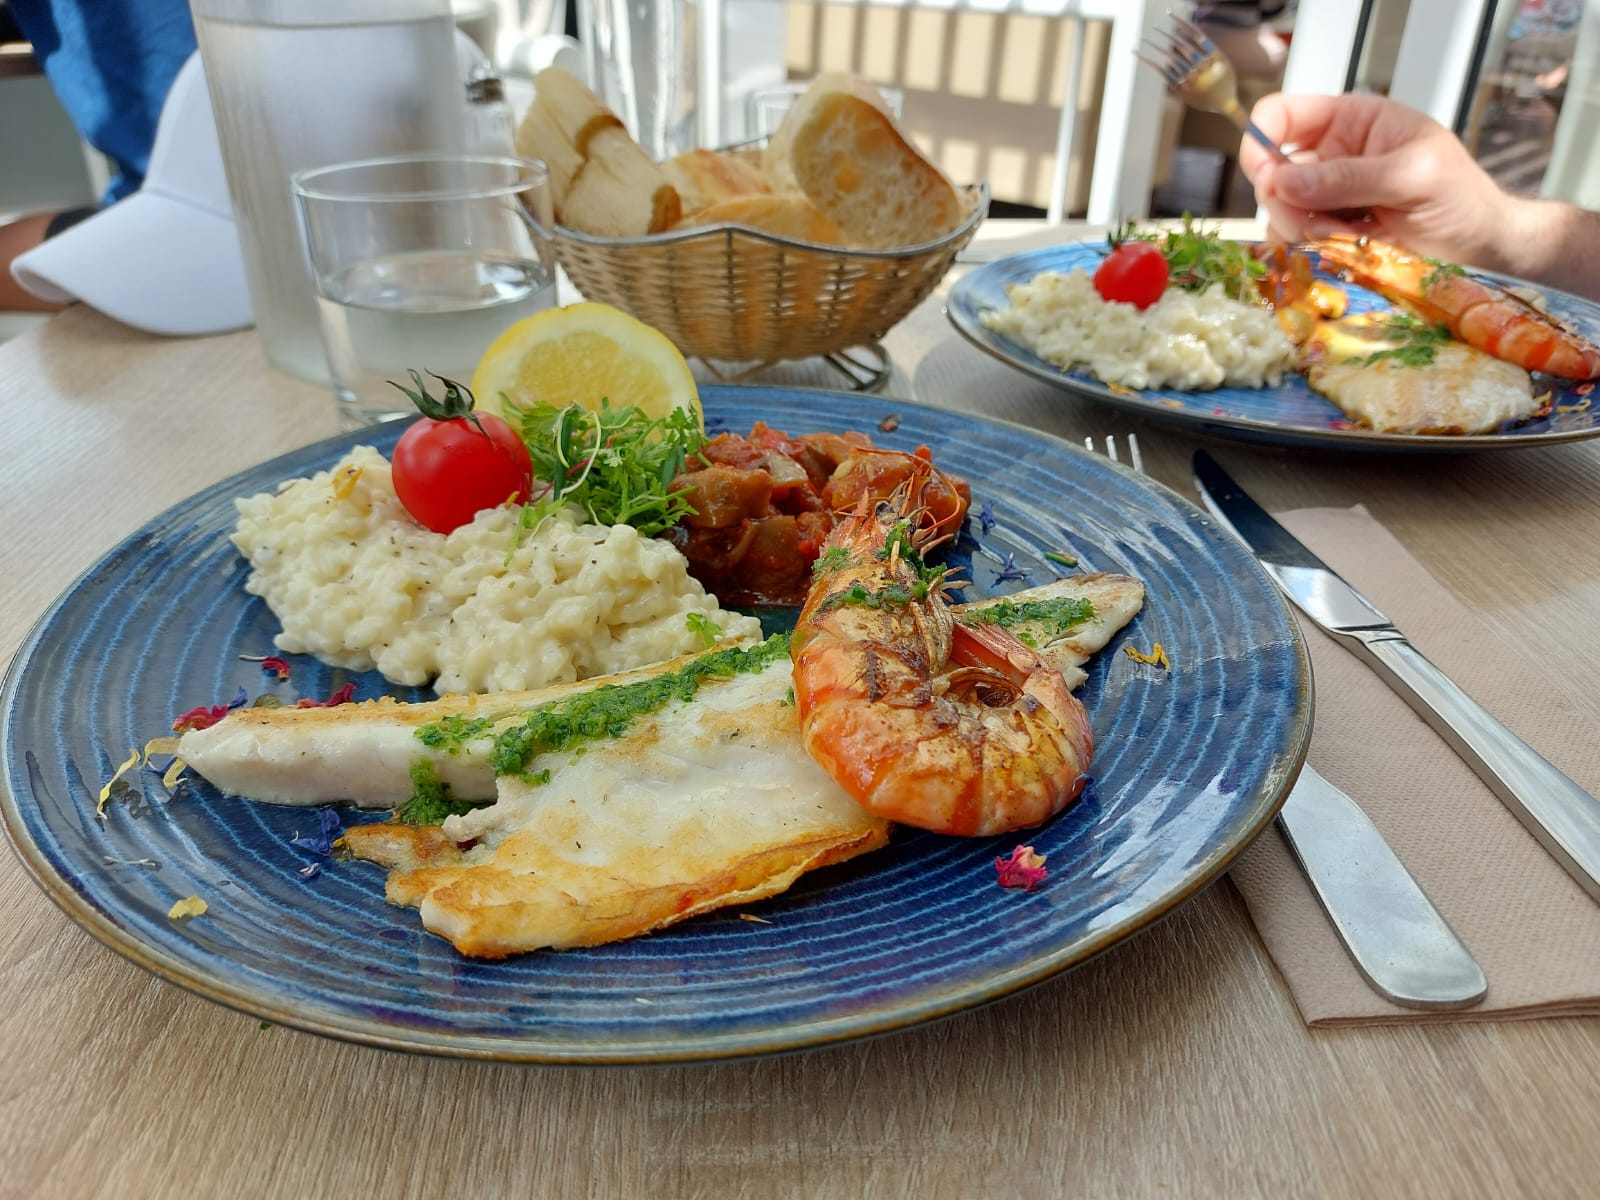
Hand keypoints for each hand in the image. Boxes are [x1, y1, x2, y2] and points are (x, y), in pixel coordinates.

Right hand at [1240, 93, 1513, 269]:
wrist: (1480, 248)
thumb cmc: (1461, 199)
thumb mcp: (1415, 176)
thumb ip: (1350, 176)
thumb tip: (1284, 181)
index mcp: (1351, 121)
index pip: (1282, 115)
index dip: (1262, 142)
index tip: (1269, 179)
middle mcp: (1331, 156)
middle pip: (1271, 171)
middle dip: (1287, 202)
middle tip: (1320, 224)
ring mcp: (1326, 197)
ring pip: (1278, 212)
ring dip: (1302, 231)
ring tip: (1348, 239)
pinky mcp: (1326, 232)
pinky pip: (1291, 241)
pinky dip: (1308, 251)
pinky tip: (1345, 251)